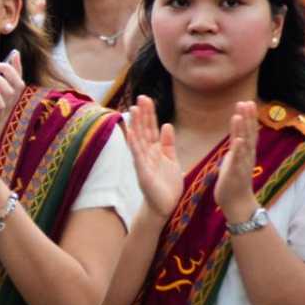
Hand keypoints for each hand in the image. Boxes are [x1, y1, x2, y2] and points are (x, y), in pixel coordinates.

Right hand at [126, 96, 183, 218]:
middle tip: (141, 97)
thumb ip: (168, 143)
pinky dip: (135, 145)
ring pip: (139, 140)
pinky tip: (132, 134)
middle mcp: (147, 154)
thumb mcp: (171, 160)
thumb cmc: (167, 185)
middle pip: (144, 130)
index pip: (151, 128)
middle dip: (143, 114)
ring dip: (136, 125)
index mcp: (155, 151)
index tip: (147, 99)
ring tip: (134, 110)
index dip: (150, 114)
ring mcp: (143, 163)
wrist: (165, 206)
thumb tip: (167, 125)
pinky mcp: (143, 173)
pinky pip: (138, 157)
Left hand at [215, 101, 259, 224]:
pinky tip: (237, 139)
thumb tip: (237, 137)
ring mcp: (243, 164)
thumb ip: (236, 148)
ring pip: (244, 143)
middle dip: (247, 118)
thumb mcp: (234, 160)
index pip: (248, 131)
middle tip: (246, 102)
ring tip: (239, 114)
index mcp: (245, 152)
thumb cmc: (234, 181)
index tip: (246, 102)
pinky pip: (238, 160)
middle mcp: (247, 156)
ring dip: (242, 129)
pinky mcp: (236, 173)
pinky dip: (238, 149)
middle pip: (249, 133)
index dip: (248, 117)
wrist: (236, 203)